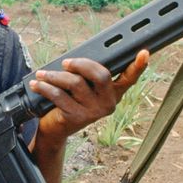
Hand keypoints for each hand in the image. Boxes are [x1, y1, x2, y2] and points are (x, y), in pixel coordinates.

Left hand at [30, 50, 149, 142]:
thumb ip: (87, 74)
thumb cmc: (70, 101)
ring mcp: (93, 112)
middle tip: (66, 62)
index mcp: (114, 93)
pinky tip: (37, 83)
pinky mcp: (76, 117)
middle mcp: (108, 103)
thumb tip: (76, 59)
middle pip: (101, 75)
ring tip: (43, 73)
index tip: (144, 53)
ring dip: (55, 75)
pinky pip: (59, 95)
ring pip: (75, 83)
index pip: (130, 78)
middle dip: (81, 64)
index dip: (138, 66)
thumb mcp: (83, 88)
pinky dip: (45, 87)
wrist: (55, 130)